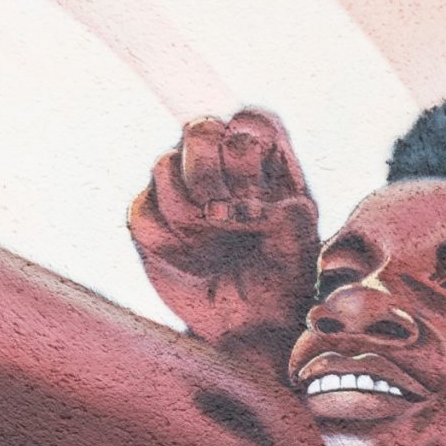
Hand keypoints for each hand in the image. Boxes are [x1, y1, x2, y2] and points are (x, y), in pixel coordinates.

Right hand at [128, 110, 319, 342]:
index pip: (250, 120)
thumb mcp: (301, 250)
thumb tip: (264, 203)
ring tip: (214, 244)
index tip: (256, 196)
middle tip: (226, 219)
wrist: (247, 325)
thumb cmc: (282, 281)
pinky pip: (144, 210)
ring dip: (192, 216)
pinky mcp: (149, 214)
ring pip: (165, 165)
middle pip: (199, 128)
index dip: (246, 151)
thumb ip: (293, 217)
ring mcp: (182, 185)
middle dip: (212, 178)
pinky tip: (190, 259)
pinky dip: (169, 241)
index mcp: (268, 161)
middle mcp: (222, 163)